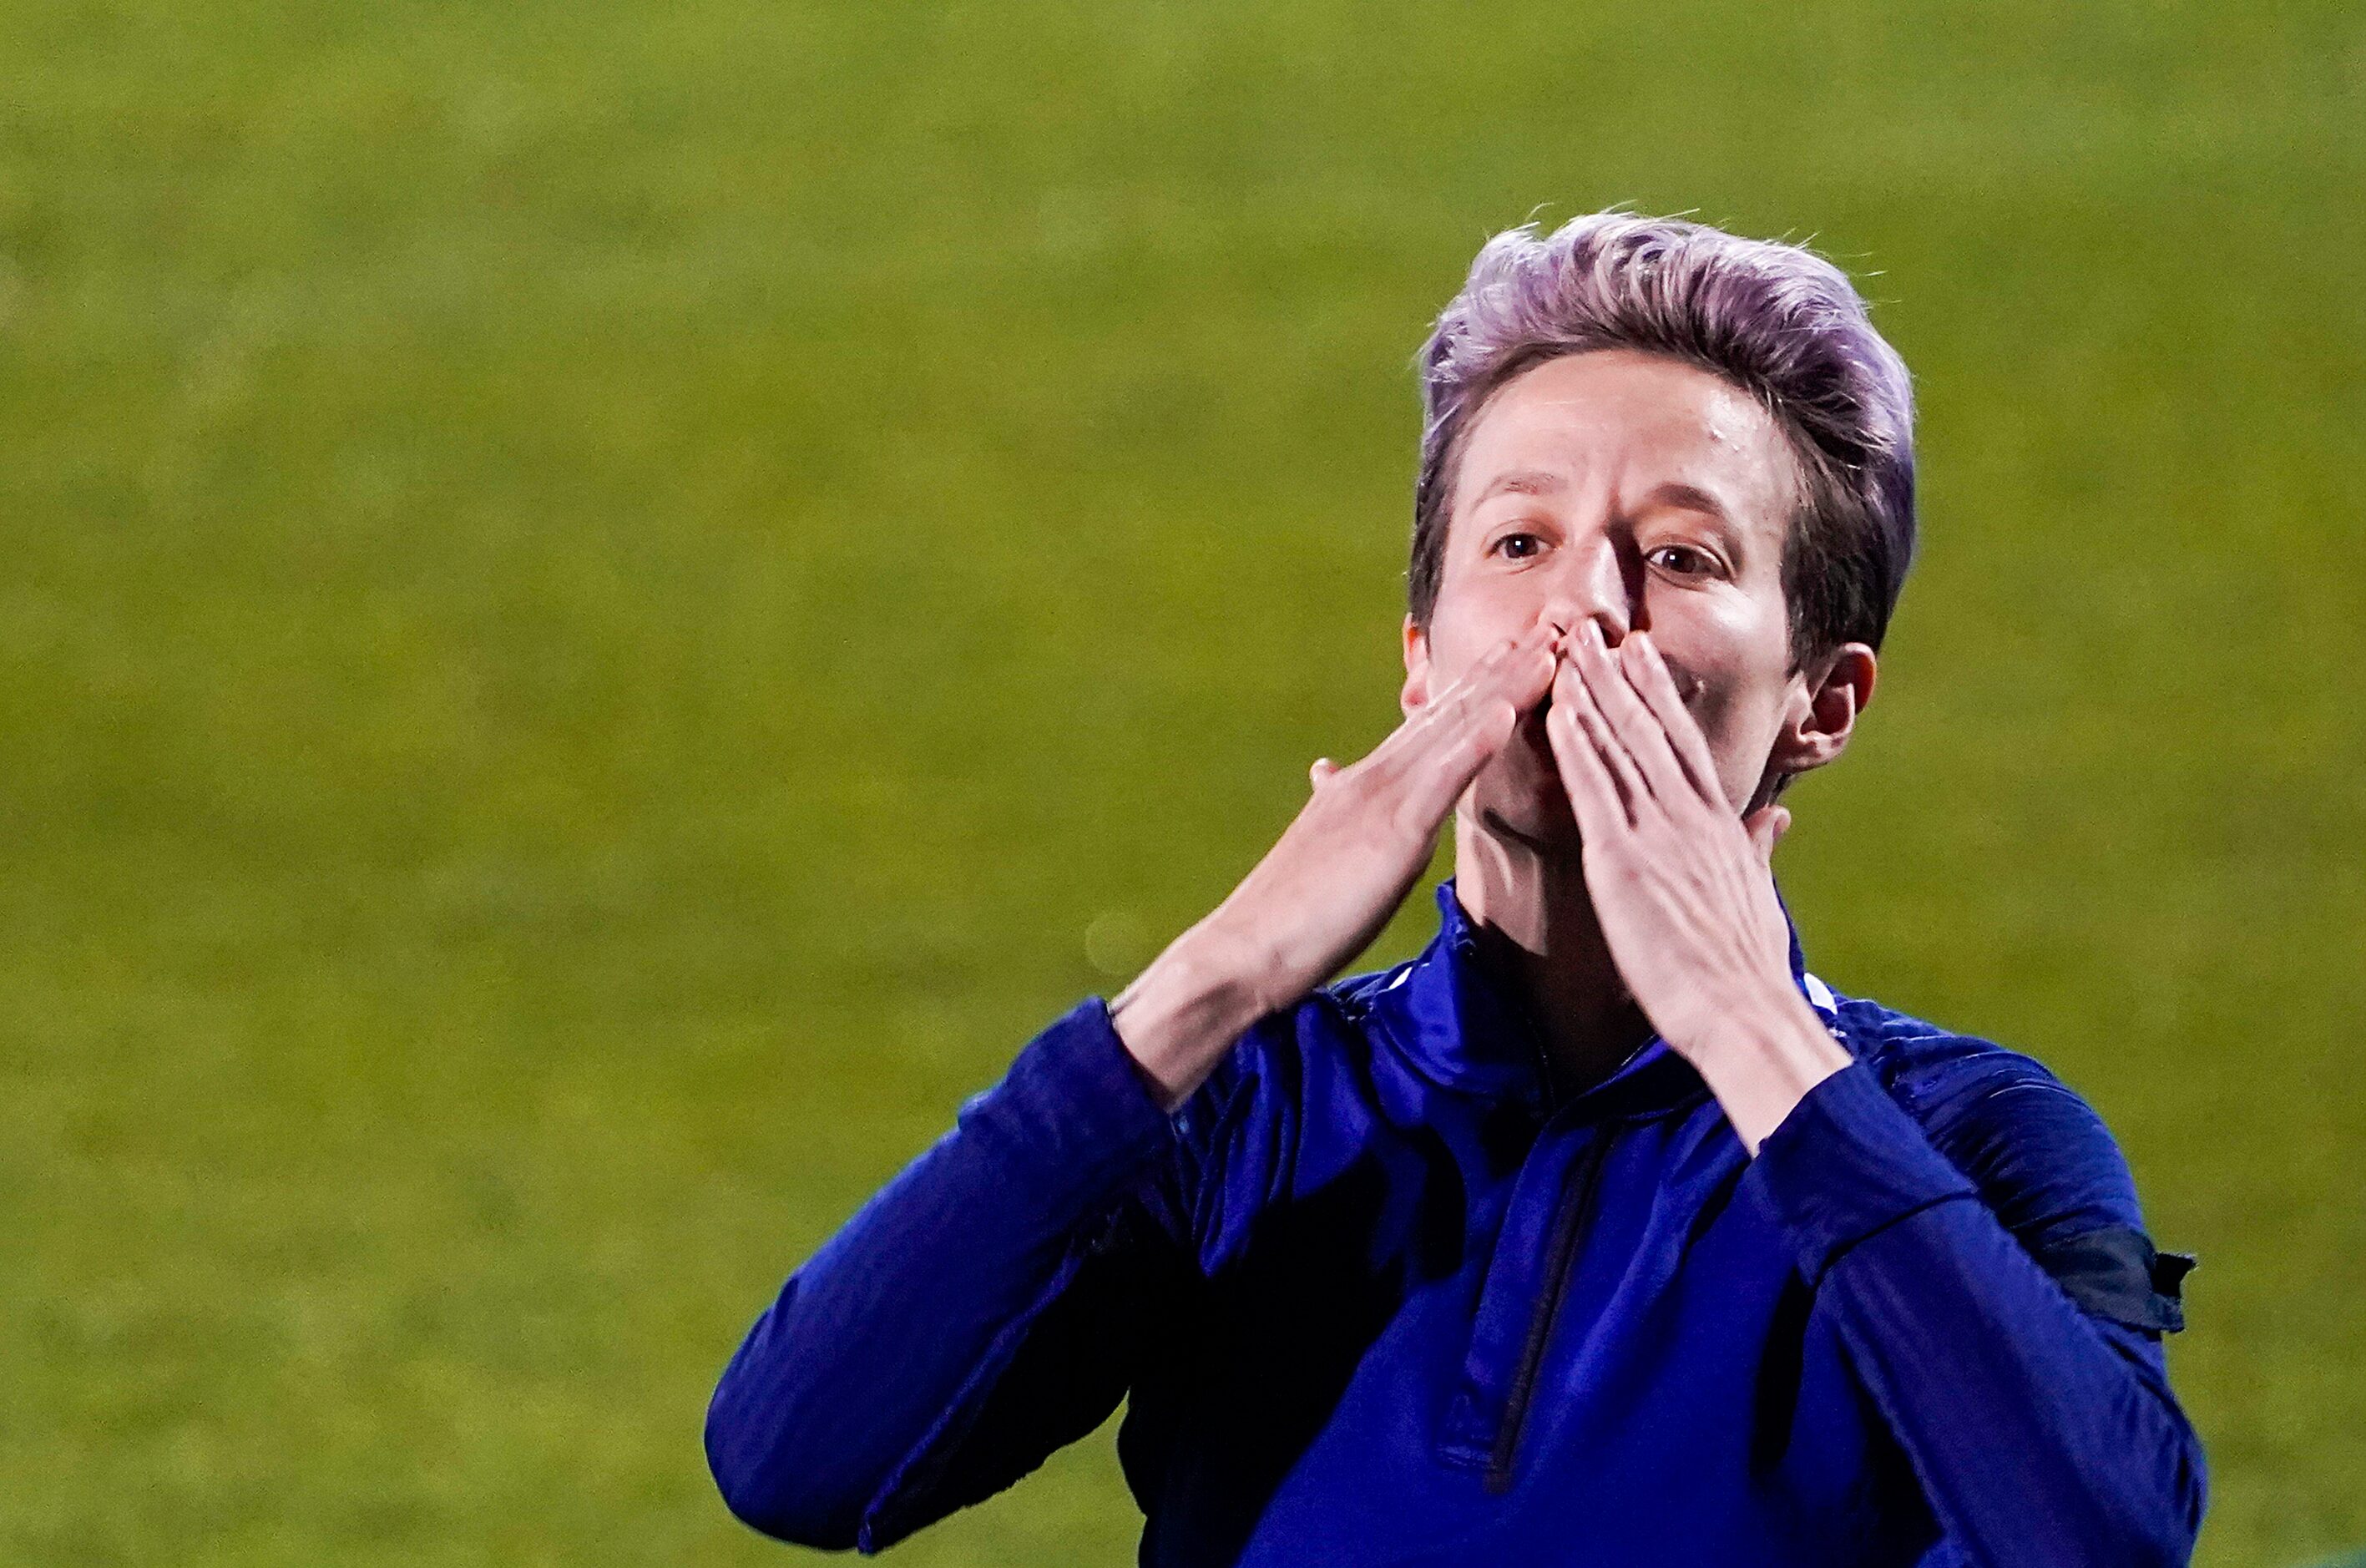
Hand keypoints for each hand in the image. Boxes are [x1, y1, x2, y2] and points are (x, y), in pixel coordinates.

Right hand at [1113, 619, 1559, 1109]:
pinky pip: (1441, 781)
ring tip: (1549, 645)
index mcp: (1366, 784)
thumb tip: (1327, 770)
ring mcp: (1383, 798)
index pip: (1432, 723)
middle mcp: (1376, 777)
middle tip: (1552, 621)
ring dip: (1505, 685)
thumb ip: (1333, 803)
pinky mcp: (1391, 832)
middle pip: (1452, 710)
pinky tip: (1507, 712)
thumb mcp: (1322, 845)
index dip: (1477, 683)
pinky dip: (1475, 743)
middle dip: (1504, 666)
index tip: (1517, 648)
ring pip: (1454, 730)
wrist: (1245, 950)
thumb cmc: (1287, 916)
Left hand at [1545, 622, 1848, 1150]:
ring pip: (1620, 746)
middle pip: (1649, 727)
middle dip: (1618, 673)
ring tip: (1566, 646)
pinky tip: (1559, 709)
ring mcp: (1658, 834)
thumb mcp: (1758, 892)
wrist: (1744, 1013)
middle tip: (1593, 625)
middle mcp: (1689, 816)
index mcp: (1717, 823)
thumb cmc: (1747, 968)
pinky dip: (1579, 746)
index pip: (1681, 742)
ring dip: (1591, 692)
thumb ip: (1758, 847)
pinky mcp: (1626, 862)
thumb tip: (1775, 816)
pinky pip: (1597, 791)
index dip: (1657, 693)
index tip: (1638, 650)